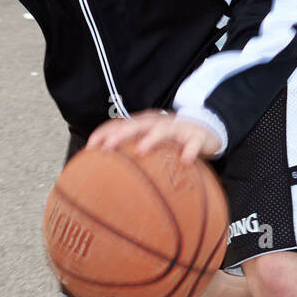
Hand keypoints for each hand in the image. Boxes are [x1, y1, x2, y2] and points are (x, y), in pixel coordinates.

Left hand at [86, 109, 218, 163]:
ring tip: (140, 150)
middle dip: (120, 134)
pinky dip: (190, 150)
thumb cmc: (171, 140)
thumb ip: (130, 153)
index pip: (119, 124)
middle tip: (107, 147)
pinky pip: (194, 143)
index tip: (89, 147)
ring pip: (163, 130)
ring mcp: (177, 128)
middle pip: (136, 125)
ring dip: (151, 139)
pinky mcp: (197, 136)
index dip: (104, 133)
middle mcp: (157, 123)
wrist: (206, 129)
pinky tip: (185, 160)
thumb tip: (105, 173)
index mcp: (143, 123)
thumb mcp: (149, 142)